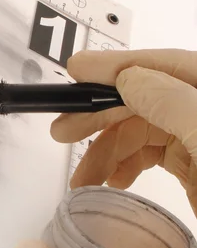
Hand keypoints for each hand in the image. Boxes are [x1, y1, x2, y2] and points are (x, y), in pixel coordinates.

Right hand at [50, 49, 196, 215]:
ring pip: (140, 131)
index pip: (162, 67)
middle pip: (144, 99)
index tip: (77, 69)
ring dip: (106, 151)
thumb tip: (128, 79)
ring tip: (82, 179)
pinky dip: (124, 165)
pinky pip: (149, 155)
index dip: (115, 66)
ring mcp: (196, 139)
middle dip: (100, 115)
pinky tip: (110, 181)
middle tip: (63, 131)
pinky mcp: (191, 167)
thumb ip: (172, 103)